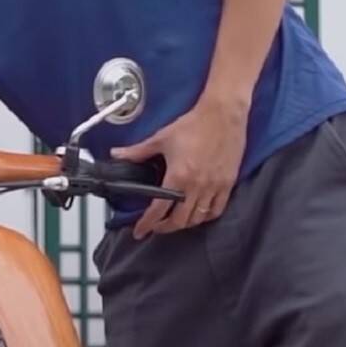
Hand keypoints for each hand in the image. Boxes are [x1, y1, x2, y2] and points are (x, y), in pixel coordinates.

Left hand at [111, 97, 247, 238]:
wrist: (223, 115)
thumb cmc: (194, 124)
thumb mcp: (161, 138)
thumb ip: (138, 151)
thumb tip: (117, 154)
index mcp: (178, 176)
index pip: (159, 210)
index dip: (147, 224)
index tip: (140, 231)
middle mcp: (197, 186)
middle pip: (179, 221)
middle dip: (165, 227)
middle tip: (156, 226)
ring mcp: (214, 186)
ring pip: (198, 218)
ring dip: (184, 224)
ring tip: (175, 220)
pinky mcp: (228, 183)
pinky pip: (217, 210)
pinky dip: (206, 216)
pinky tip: (199, 214)